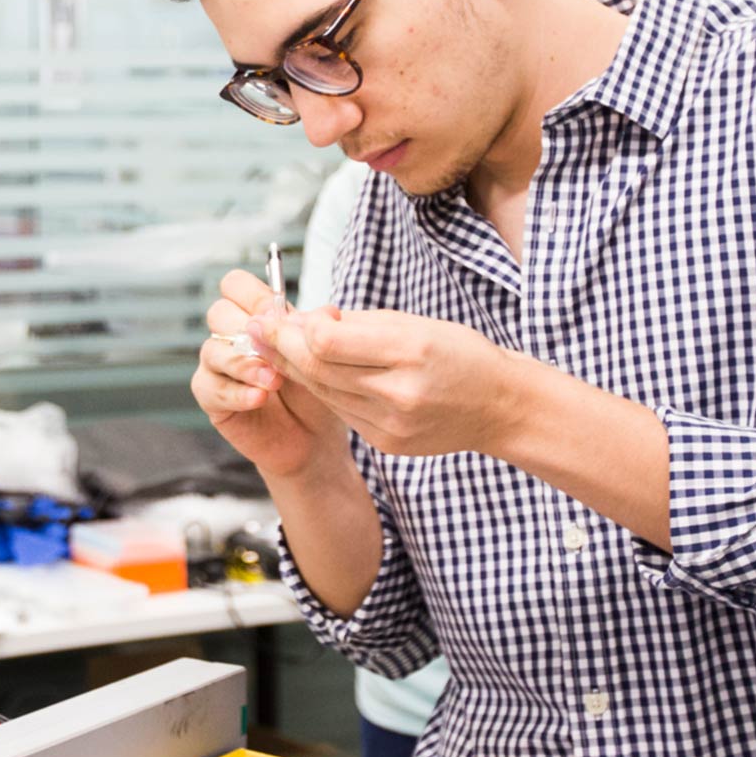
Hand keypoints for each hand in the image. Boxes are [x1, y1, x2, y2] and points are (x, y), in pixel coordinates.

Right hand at [192, 269, 347, 478]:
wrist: (314, 441)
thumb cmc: (315, 394)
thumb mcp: (320, 359)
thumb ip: (315, 333)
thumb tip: (326, 312)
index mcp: (255, 318)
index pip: (235, 285)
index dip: (254, 295)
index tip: (278, 315)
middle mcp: (231, 337)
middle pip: (219, 313)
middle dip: (250, 331)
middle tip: (278, 351)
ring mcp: (218, 367)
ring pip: (212, 350)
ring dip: (246, 364)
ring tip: (275, 381)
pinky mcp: (212, 399)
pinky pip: (210, 387)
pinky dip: (237, 392)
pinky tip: (259, 398)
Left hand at [251, 307, 524, 457]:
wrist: (499, 408)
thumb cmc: (460, 354)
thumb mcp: (416, 323)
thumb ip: (359, 323)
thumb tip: (306, 320)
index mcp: (409, 353)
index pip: (327, 342)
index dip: (296, 327)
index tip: (280, 313)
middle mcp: (397, 394)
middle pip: (317, 369)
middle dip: (280, 346)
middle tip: (256, 328)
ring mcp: (389, 425)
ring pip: (322, 392)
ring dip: (294, 368)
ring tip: (273, 347)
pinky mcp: (385, 443)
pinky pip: (340, 410)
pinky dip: (323, 388)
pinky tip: (312, 371)